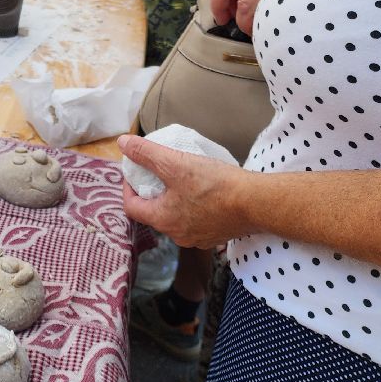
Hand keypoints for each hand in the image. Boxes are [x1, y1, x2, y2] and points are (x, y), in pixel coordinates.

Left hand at [118, 135, 253, 248]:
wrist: (257, 203)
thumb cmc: (216, 185)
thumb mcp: (175, 163)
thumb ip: (147, 153)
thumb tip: (123, 143)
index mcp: (163, 220)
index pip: (131, 206)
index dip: (127, 187)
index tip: (134, 172)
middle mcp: (178, 235)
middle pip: (154, 212)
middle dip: (152, 192)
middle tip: (157, 173)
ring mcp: (199, 238)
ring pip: (176, 217)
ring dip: (173, 199)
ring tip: (180, 179)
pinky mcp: (217, 234)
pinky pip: (197, 221)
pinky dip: (193, 207)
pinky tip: (203, 191)